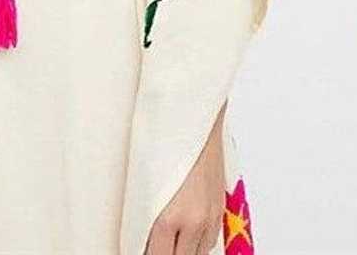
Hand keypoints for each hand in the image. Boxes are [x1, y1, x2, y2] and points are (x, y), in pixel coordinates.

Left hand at [146, 107, 225, 254]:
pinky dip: (197, 243)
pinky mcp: (220, 207)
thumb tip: (139, 236)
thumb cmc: (163, 138)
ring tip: (167, 242)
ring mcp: (210, 216)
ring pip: (197, 254)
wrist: (194, 115)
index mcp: (170, 218)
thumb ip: (143, 216)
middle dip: (163, 253)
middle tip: (150, 245)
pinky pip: (210, 241)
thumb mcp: (143, 180)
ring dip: (182, 251)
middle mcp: (194, 222)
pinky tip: (187, 236)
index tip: (136, 250)